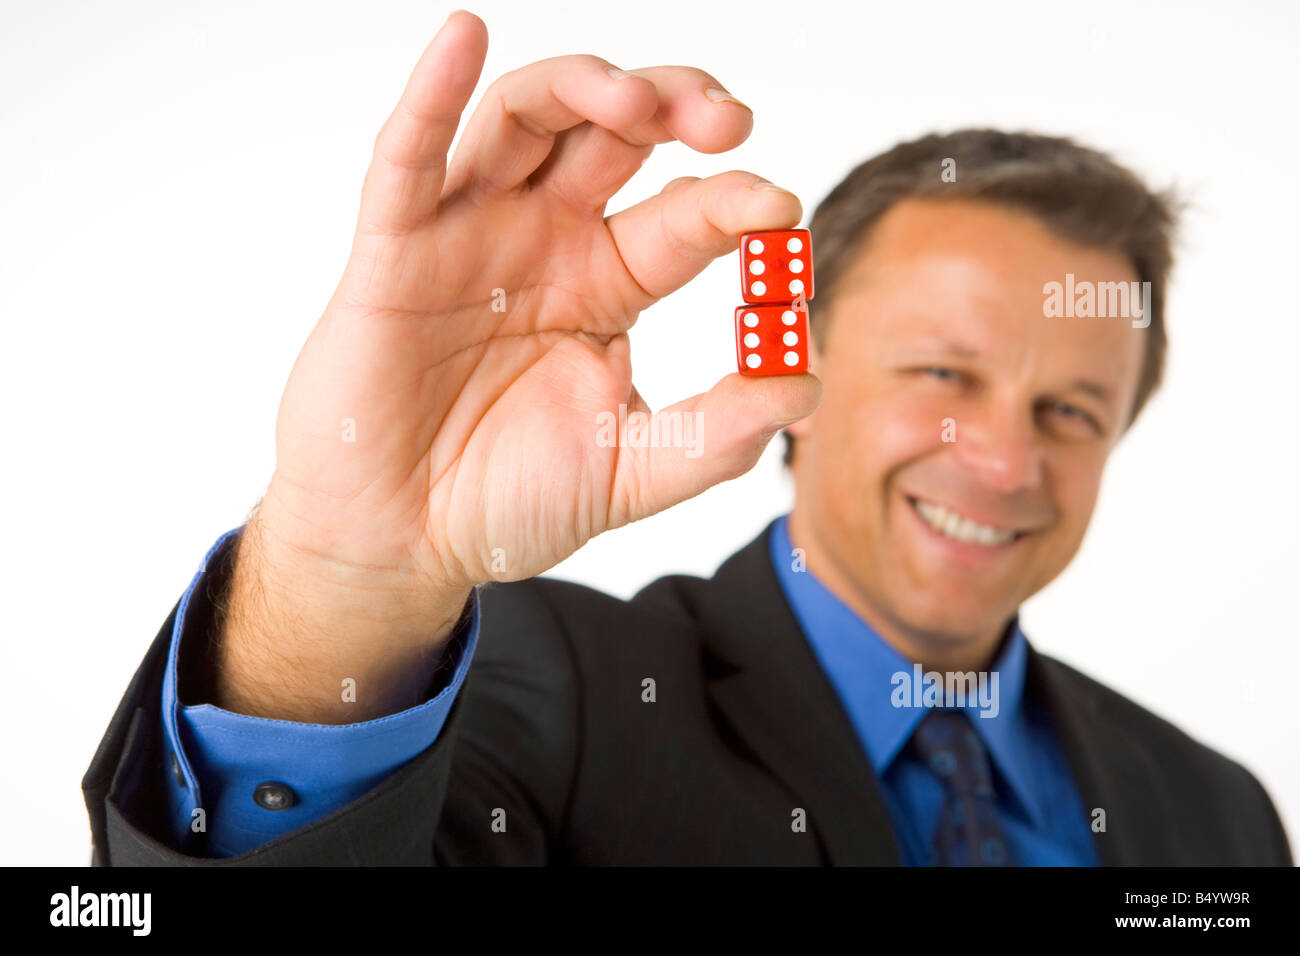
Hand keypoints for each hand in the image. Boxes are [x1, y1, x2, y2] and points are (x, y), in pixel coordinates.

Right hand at [242, 11, 820, 665]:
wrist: (403, 542)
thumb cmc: (504, 500)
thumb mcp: (631, 471)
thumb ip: (717, 433)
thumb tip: (805, 384)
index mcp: (606, 285)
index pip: (685, 217)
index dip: (735, 203)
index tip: (780, 211)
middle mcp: (545, 241)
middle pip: (615, 134)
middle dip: (675, 107)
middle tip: (728, 119)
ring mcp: (471, 234)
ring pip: (526, 119)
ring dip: (582, 87)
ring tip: (636, 100)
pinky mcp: (396, 249)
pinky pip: (409, 158)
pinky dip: (431, 93)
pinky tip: (465, 38)